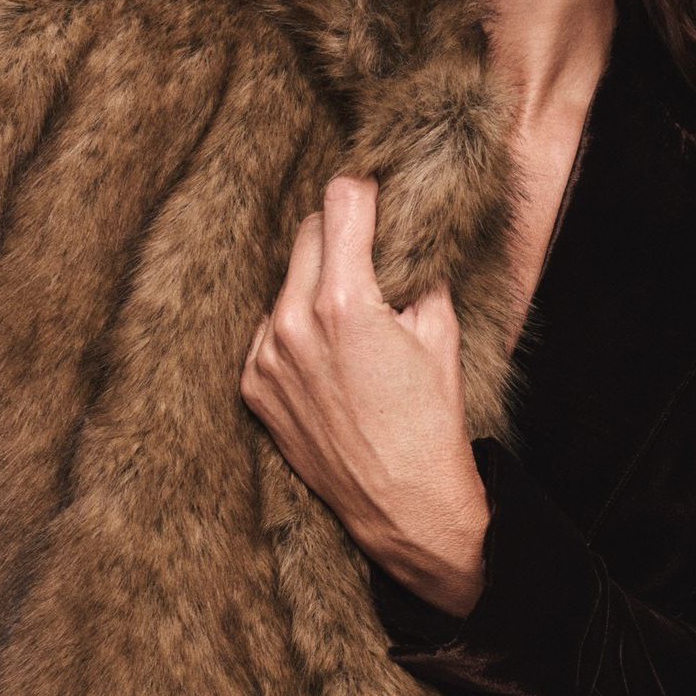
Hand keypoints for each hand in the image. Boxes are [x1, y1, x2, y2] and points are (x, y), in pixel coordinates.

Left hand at [239, 174, 489, 614]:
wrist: (401, 504)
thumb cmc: (429, 421)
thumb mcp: (441, 333)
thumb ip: (417, 271)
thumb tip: (406, 233)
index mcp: (343, 302)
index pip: (340, 202)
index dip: (364, 191)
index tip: (375, 191)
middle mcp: (292, 323)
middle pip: (307, 232)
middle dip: (340, 234)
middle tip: (371, 254)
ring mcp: (266, 356)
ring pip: (286, 282)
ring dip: (315, 283)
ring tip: (352, 321)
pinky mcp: (253, 385)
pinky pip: (270, 329)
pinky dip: (296, 328)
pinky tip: (329, 358)